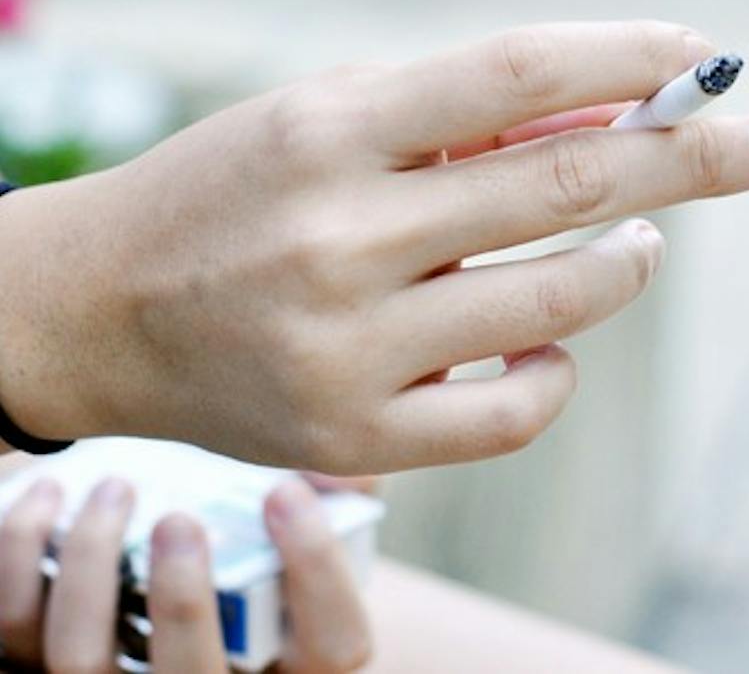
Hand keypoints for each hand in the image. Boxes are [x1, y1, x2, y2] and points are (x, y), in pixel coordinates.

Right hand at [0, 21, 748, 471]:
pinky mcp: (351, 439)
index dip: (627, 55)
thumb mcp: (332, 116)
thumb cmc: (240, 190)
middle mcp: (336, 235)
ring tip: (642, 241)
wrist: (97, 311)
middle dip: (692, 159)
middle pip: (563, 183)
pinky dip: (560, 366)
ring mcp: (345, 348)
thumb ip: (465, 114)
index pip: (515, 70)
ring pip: (559, 299)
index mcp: (327, 127)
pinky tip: (555, 336)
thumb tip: (618, 116)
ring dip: (629, 260)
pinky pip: (516, 410)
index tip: (707, 52)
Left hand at [0, 476, 371, 672]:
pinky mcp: (45, 670)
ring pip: (82, 661)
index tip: (286, 490)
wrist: (178, 625)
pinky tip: (45, 499)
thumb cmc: (263, 577)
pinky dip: (20, 559)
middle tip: (180, 519)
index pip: (335, 649)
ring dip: (91, 567)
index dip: (316, 568)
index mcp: (296, 671)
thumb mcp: (312, 557)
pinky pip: (12, 633)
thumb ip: (341, 509)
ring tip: (114, 489)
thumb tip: (348, 463)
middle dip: (182, 599)